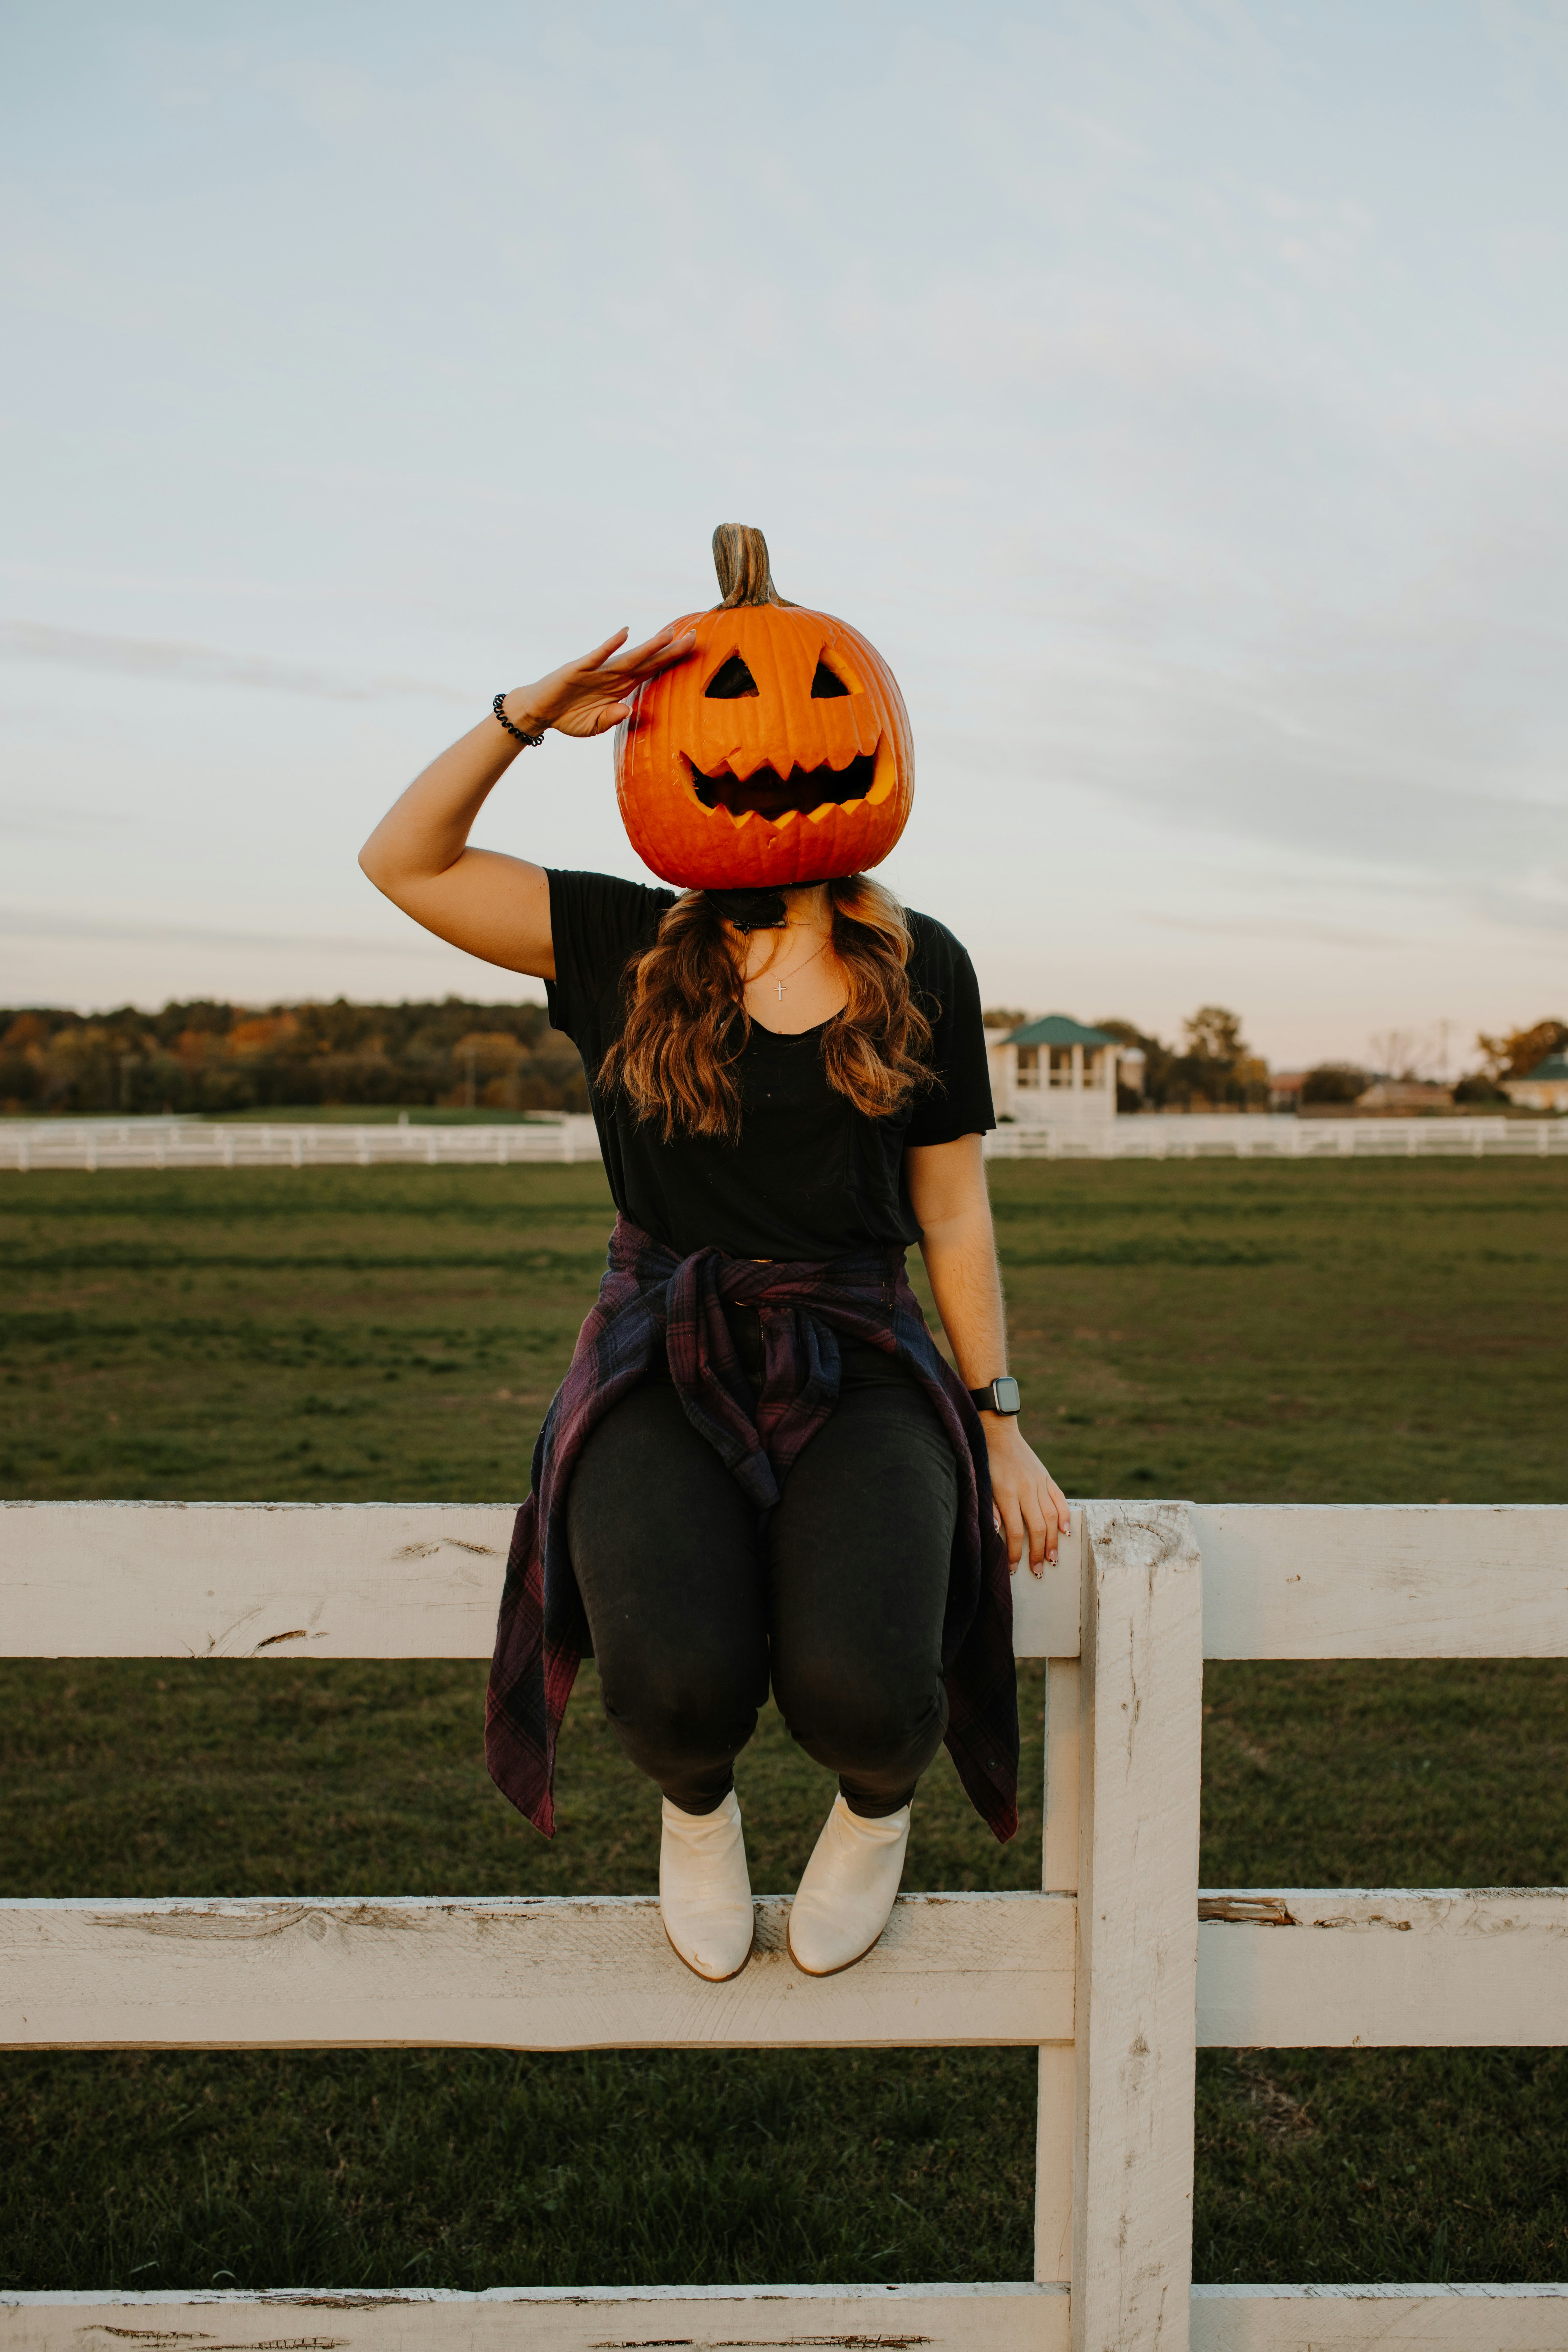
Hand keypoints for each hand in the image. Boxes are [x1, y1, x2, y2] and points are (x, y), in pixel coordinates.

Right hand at [502, 623, 695, 741]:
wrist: (540, 711)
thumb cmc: (569, 717)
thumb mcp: (594, 726)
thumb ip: (611, 719)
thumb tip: (628, 711)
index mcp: (621, 687)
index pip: (652, 671)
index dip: (671, 660)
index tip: (692, 649)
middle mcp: (613, 675)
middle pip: (647, 660)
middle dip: (670, 649)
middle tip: (695, 635)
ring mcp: (598, 670)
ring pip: (629, 656)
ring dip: (649, 646)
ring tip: (669, 634)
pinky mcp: (579, 668)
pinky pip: (598, 655)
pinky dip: (610, 645)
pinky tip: (624, 633)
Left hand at [983, 1418, 1069, 1575]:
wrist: (997, 1432)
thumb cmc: (984, 1460)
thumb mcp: (980, 1484)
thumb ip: (988, 1508)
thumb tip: (995, 1532)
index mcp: (1007, 1493)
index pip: (1016, 1531)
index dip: (1016, 1553)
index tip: (1014, 1568)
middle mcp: (1026, 1489)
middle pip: (1038, 1528)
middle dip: (1038, 1553)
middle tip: (1039, 1572)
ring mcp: (1039, 1483)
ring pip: (1052, 1517)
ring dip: (1054, 1540)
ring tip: (1053, 1558)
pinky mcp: (1046, 1476)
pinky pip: (1059, 1499)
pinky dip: (1065, 1515)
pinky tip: (1067, 1531)